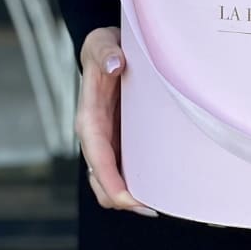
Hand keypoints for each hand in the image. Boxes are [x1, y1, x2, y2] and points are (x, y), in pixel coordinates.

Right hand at [76, 27, 157, 216]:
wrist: (106, 50)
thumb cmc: (104, 48)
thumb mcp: (102, 43)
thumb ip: (105, 52)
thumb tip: (114, 64)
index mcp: (89, 118)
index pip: (97, 158)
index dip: (111, 181)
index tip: (129, 198)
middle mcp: (95, 136)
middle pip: (102, 181)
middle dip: (123, 199)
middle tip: (155, 206)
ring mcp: (107, 141)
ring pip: (112, 182)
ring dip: (131, 196)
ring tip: (161, 201)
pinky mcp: (119, 141)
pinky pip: (125, 170)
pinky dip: (137, 183)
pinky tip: (160, 185)